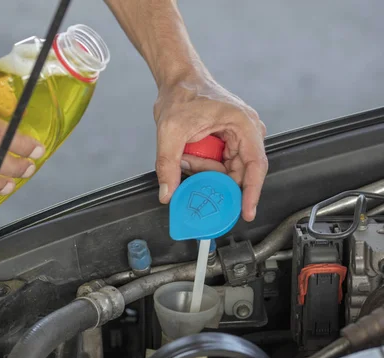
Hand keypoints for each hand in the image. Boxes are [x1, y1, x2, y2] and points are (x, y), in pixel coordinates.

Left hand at [153, 78, 267, 221]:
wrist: (178, 80)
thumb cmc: (181, 94)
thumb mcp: (170, 131)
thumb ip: (167, 165)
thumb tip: (167, 194)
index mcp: (244, 124)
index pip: (256, 166)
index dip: (251, 192)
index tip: (246, 211)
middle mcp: (248, 131)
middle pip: (239, 171)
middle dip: (213, 178)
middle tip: (190, 172)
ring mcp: (239, 137)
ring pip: (226, 170)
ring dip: (204, 169)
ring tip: (185, 155)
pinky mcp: (229, 141)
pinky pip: (219, 164)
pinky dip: (203, 165)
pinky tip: (189, 154)